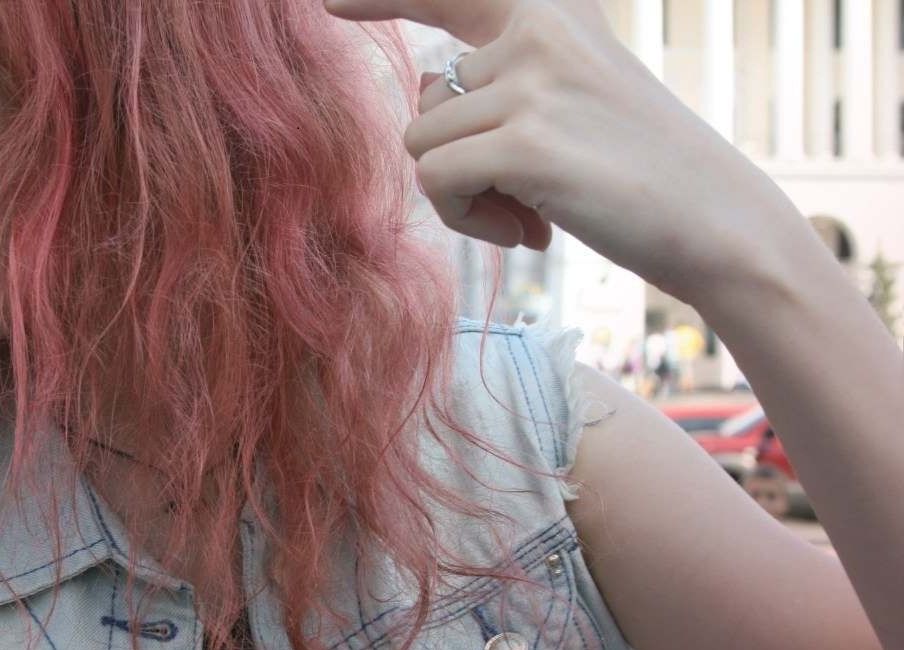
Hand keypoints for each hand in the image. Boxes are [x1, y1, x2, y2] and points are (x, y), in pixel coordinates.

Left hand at [325, 0, 814, 301]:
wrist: (718, 222)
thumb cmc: (641, 173)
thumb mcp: (573, 102)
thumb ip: (501, 86)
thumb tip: (427, 97)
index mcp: (553, 14)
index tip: (323, 0)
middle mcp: (540, 31)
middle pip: (426, 104)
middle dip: (460, 163)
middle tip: (525, 199)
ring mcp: (532, 82)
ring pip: (422, 146)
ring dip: (463, 197)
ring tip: (530, 215)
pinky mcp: (526, 142)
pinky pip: (435, 182)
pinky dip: (468, 221)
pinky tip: (529, 234)